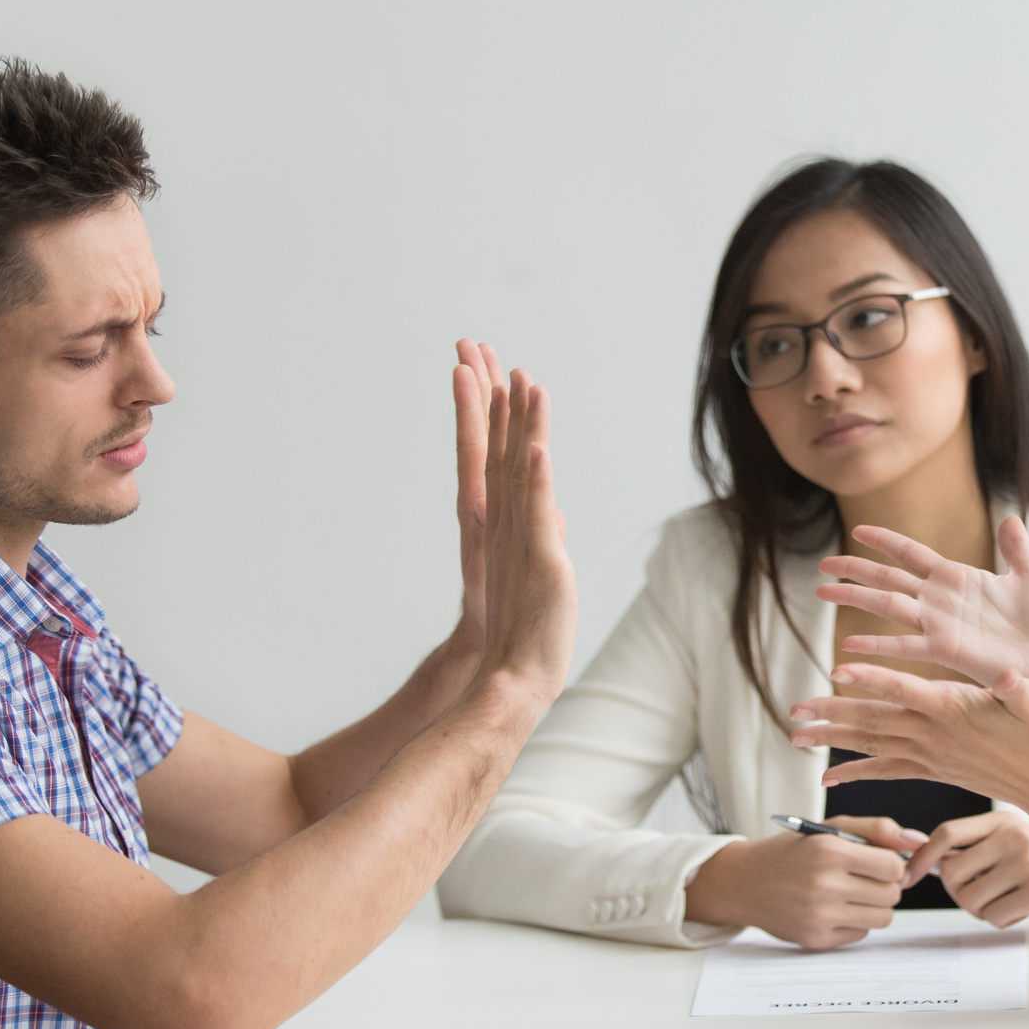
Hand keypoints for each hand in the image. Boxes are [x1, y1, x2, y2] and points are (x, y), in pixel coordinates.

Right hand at [467, 365, 576, 705]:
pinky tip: (536, 447)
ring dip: (515, 423)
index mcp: (497, 523)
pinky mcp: (539, 560)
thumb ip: (537, 537)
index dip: (490, 412)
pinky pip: (535, 512)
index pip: (491, 455)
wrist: (509, 680)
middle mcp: (498, 523)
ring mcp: (516, 539)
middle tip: (475, 348)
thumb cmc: (523, 633)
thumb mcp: (535, 573)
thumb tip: (553, 516)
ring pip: (513, 469)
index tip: (487, 370)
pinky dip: (534, 479)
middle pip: (491, 447)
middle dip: (486, 397)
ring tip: (518, 378)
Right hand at [684, 816, 925, 949]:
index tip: (878, 862)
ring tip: (853, 893)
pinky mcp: (816, 940)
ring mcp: (819, 916)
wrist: (745, 881)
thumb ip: (878, 830)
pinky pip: (862, 934)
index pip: (893, 867)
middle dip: (885, 885)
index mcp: (829, 851)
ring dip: (875, 905)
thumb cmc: (794, 851)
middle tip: (864, 878)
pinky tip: (835, 909)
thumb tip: (918, 841)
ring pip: (883, 917)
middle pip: (893, 894)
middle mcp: (824, 885)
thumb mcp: (832, 828)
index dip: (891, 864)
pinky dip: (856, 922)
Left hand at [791, 664, 1028, 817]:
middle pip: (874, 722)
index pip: (906, 691)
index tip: (838, 671)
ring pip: (872, 746)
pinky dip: (856, 771)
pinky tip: (829, 776)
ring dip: (832, 741)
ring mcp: (931, 755)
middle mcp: (935, 735)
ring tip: (796, 738)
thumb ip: (1020, 689)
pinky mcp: (933, 770)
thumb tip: (1010, 674)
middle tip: (794, 713)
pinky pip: (887, 771)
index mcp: (955, 709)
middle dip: (831, 716)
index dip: (872, 680)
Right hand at [818, 517, 1028, 693]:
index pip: (912, 553)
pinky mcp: (947, 650)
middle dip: (855, 569)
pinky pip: (906, 645)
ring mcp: (941, 625)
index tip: (857, 529)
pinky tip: (850, 644)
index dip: (885, 541)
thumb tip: (1010, 518)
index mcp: (959, 578)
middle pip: (888, 578)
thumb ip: (1016, 549)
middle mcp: (942, 600)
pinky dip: (878, 645)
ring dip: (855, 598)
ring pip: (888, 605)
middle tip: (822, 565)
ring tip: (820, 591)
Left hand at [905, 812, 1028, 930]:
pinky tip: (1026, 909)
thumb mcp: (1015, 845)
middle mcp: (1013, 834)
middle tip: (985, 897)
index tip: (908, 877)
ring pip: (971, 899)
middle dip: (961, 894)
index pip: (946, 833)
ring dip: (984, 911)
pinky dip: (1004, 920)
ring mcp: (1027, 861)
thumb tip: (922, 855)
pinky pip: (994, 917)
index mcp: (1003, 819)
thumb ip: (975, 848)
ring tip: (1010, 901)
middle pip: (952, 873)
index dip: (921, 857)